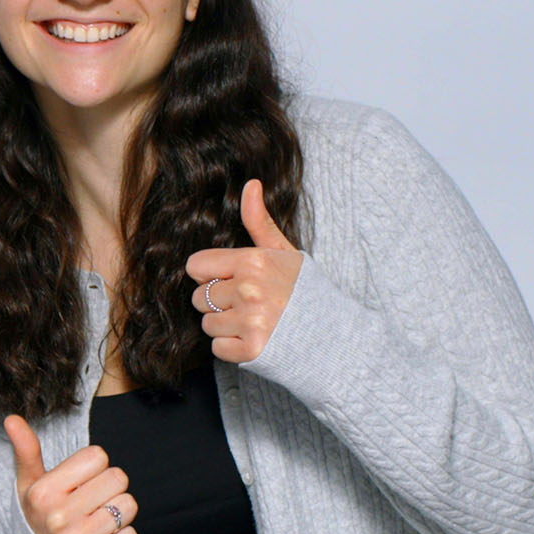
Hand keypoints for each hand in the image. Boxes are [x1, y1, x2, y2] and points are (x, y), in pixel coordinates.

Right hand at [6, 416, 136, 533]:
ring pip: (128, 506)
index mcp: (42, 492)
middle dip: (108, 488)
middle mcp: (57, 517)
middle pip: (117, 478)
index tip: (77, 483)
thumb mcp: (28, 484)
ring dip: (117, 513)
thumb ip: (26, 450)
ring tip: (95, 521)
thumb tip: (12, 418)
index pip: (97, 456)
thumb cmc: (40, 516)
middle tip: (89, 503)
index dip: (92, 467)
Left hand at [186, 178, 303, 362]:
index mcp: (253, 262)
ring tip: (257, 323)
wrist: (337, 336)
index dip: (211, 275)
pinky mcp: (252, 349)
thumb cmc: (306, 292)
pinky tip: (257, 340)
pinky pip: (217, 348)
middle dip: (220, 303)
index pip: (196, 266)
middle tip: (252, 305)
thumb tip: (250, 184)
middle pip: (199, 298)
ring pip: (207, 324)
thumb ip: (259, 222)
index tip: (232, 281)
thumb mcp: (285, 252)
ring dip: (226, 327)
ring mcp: (251, 321)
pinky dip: (233, 348)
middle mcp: (249, 289)